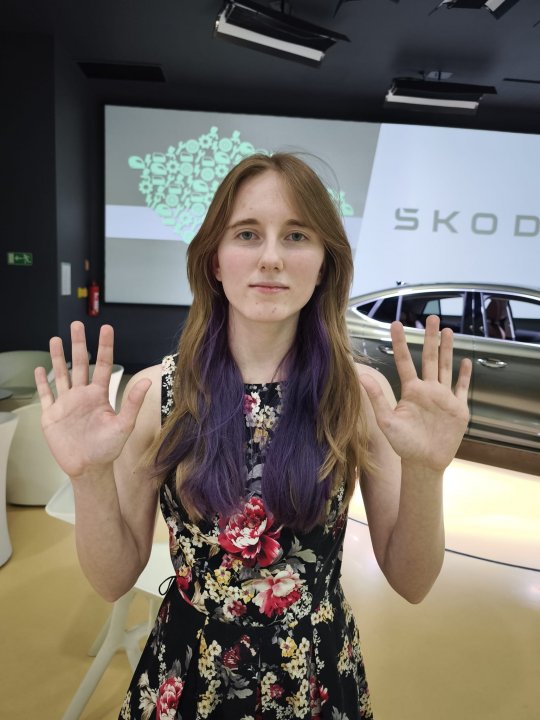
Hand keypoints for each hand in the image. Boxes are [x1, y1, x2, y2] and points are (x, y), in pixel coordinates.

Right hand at [35, 322, 150, 478]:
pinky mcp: (52, 415)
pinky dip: (41, 382)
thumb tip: (148, 383)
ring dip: (58, 357)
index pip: (102, 365)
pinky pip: (45, 395)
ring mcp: (66, 404)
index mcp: (99, 395)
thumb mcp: (123, 425)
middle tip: (77, 324)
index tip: (106, 328)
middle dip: (78, 344)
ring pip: (61, 375)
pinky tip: (39, 369)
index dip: (104, 346)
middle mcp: (82, 396)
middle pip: (79, 364)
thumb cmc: (108, 449)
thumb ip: (132, 403)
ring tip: (56, 339)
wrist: (89, 468)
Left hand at [359, 315, 471, 471]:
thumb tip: (360, 375)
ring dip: (447, 349)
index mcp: (411, 390)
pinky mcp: (458, 408)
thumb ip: (376, 398)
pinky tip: (466, 362)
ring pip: (446, 367)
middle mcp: (428, 390)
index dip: (400, 342)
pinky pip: (462, 388)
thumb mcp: (387, 421)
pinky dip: (465, 376)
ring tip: (447, 330)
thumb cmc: (403, 445)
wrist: (423, 463)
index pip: (405, 361)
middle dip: (430, 337)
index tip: (395, 323)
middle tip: (431, 317)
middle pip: (430, 358)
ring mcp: (444, 398)